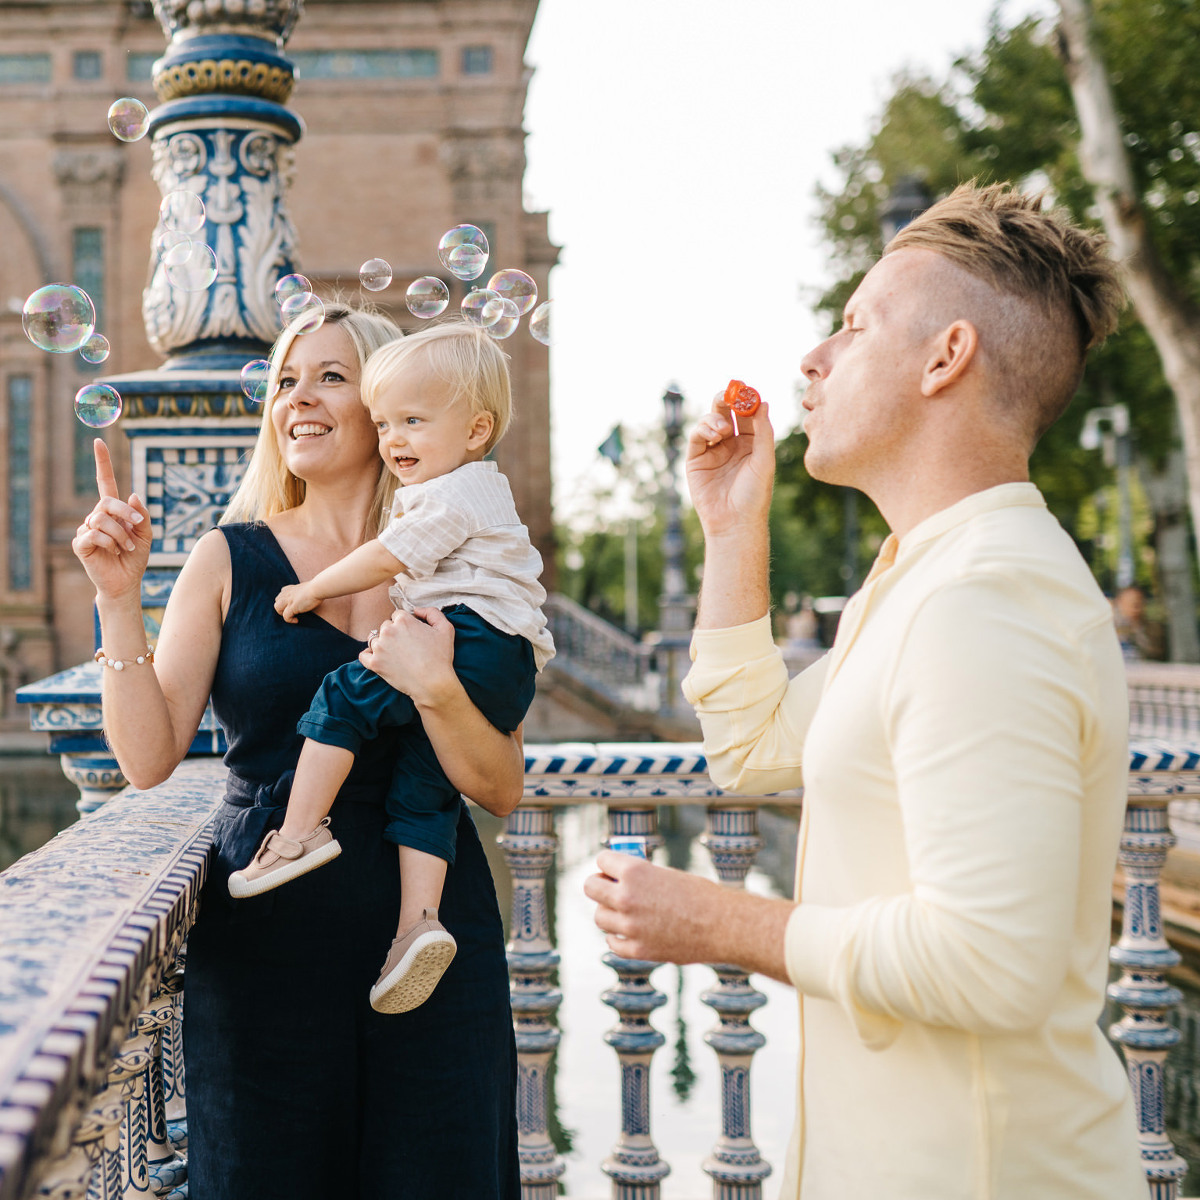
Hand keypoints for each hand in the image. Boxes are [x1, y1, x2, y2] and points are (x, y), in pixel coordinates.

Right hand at [71, 439, 151, 603]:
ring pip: (102, 519)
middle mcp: (97, 516)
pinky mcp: (80, 544)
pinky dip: (110, 543)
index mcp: (113, 511)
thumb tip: (133, 495)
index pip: (104, 482)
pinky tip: (114, 551)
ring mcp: (86, 529)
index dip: (102, 463)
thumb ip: (142, 515)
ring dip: (121, 534)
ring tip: (127, 547)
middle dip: (126, 513)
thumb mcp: (146, 534)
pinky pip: (94, 534)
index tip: (98, 442)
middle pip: (108, 502)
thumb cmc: (135, 557)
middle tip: (137, 528)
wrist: (127, 581)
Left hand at [275, 582, 318, 621]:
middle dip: (282, 608)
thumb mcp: (307, 588)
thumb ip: (303, 592)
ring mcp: (289, 600)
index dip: (285, 600)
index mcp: (291, 588)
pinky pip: (285, 616)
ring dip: (282, 613)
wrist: (318, 588)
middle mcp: (288, 593)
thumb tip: (307, 597)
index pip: (282, 594)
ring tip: (291, 616)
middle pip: (277, 601)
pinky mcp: (292, 607)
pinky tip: (296, 620)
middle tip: (291, 612)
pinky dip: (290, 620)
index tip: (292, 605)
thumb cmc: (317, 588)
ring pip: (277, 607)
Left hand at [359, 607, 457, 706]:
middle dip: (394, 633)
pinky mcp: (374, 663)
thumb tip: (416, 610)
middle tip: (406, 646)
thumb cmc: (441, 657)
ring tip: (396, 654)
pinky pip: (364, 655)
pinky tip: (380, 658)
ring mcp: (379, 647)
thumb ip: (431, 612)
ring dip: (383, 644)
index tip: (413, 634)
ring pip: (375, 639)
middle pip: (385, 626)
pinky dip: (369, 656)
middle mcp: (388, 631)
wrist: (433, 683)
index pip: (397, 615)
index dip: (406, 624)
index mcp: (403, 620)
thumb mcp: (446, 628)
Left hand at [583, 850, 726, 964]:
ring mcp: (629, 926)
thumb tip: (616, 881)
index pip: (601, 860)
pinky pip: (612, 942)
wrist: (722, 925)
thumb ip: (639, 878)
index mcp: (634, 871)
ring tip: (625, 912)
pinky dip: (618, 937)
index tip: (613, 869)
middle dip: (599, 885)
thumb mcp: (666, 874)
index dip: (608, 864)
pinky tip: (630, 932)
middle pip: (590, 887)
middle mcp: (626, 897)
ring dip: (609, 912)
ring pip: (599, 916)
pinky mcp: (637, 950)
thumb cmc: (699, 895)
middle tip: (610, 888)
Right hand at [685, 395, 775, 539]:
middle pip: (727, 413)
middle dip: (727, 400)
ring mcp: (713, 450)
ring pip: (710, 421)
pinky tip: (714, 434)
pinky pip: (697, 436)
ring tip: (723, 430)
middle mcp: (732, 444)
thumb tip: (764, 402)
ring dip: (716, 418)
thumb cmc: (754, 495)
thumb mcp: (764, 460)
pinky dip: (703, 429)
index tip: (747, 389)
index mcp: (752, 443)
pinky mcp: (696, 459)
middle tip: (729, 393)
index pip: (748, 414)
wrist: (734, 522)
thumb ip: (764, 431)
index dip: (747, 400)